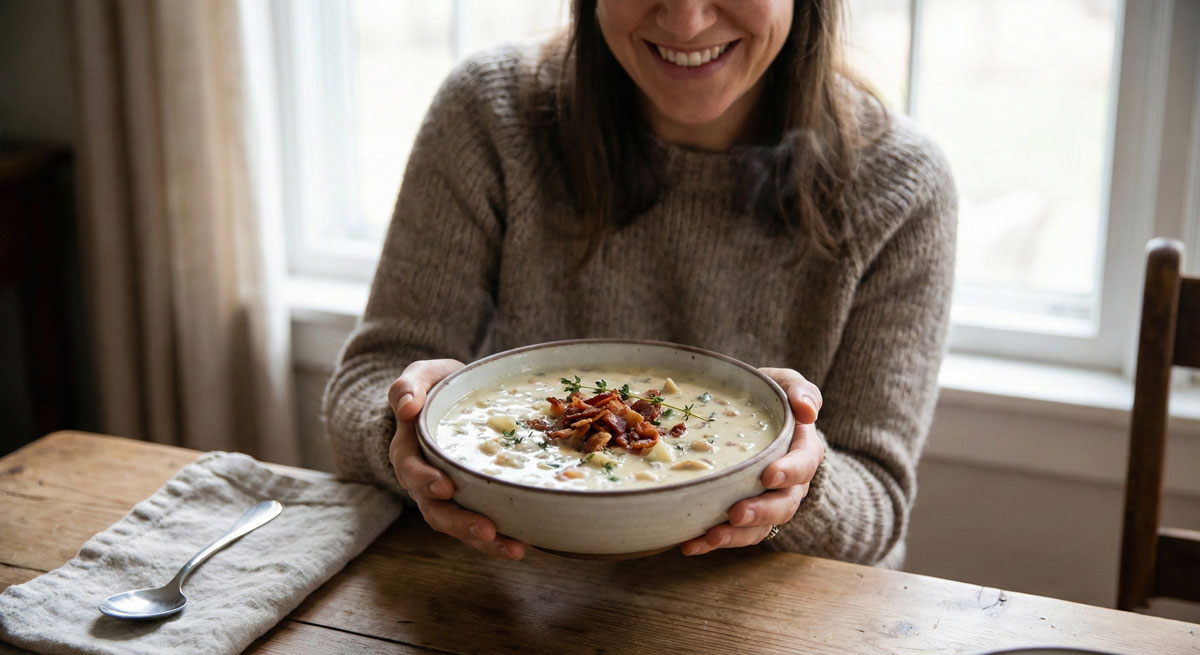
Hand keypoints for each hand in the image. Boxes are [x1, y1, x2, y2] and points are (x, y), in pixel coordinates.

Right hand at [388, 358, 526, 559]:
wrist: (459, 398)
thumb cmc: (439, 387)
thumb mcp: (422, 376)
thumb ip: (408, 386)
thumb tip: (407, 407)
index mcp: (409, 452)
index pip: (411, 471)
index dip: (425, 481)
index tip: (445, 487)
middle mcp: (425, 481)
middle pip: (435, 510)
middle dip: (460, 523)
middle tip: (487, 530)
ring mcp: (449, 497)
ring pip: (460, 526)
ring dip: (484, 542)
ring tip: (514, 548)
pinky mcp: (473, 502)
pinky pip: (482, 527)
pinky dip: (499, 541)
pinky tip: (524, 545)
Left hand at [680, 367, 824, 555]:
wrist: (751, 415)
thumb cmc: (769, 398)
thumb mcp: (785, 384)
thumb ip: (799, 390)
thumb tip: (807, 410)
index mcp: (803, 450)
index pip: (804, 464)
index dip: (789, 472)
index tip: (769, 475)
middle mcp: (791, 482)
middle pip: (784, 505)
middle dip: (761, 512)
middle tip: (737, 514)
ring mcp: (768, 501)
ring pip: (760, 527)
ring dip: (736, 535)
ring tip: (710, 537)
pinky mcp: (746, 514)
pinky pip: (736, 534)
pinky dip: (713, 541)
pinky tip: (689, 544)